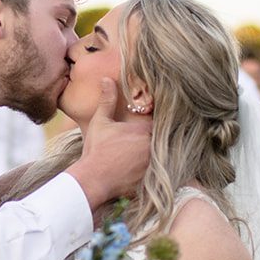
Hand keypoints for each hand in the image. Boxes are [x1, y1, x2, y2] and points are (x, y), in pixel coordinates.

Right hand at [65, 79, 153, 206]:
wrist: (92, 179)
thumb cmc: (96, 149)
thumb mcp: (100, 122)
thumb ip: (108, 100)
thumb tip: (106, 79)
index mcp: (144, 130)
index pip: (162, 123)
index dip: (158, 124)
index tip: (151, 126)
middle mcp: (152, 147)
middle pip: (166, 140)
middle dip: (162, 140)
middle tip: (152, 142)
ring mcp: (153, 165)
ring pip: (165, 157)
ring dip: (161, 156)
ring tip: (149, 156)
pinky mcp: (152, 180)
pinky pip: (161, 175)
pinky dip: (158, 173)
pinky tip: (148, 172)